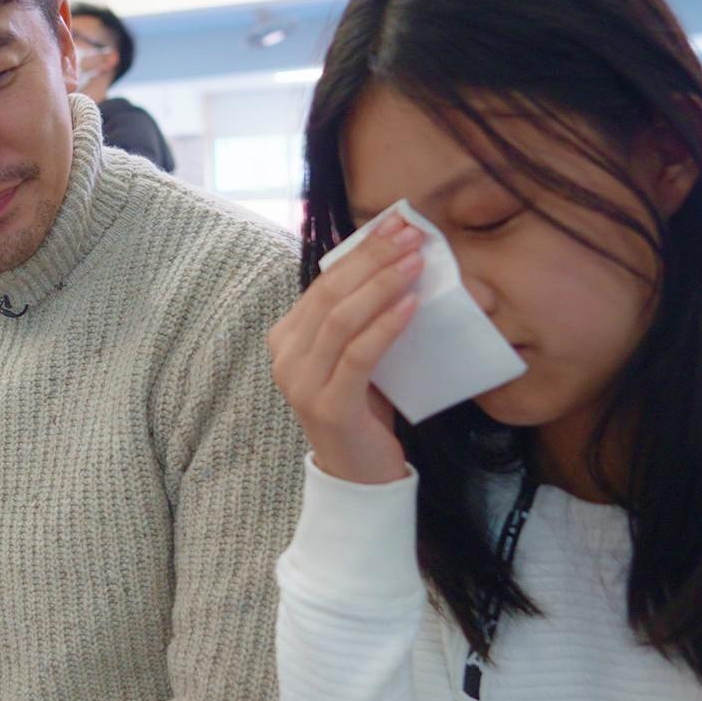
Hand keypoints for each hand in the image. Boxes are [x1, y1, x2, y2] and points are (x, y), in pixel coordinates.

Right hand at [267, 215, 425, 484]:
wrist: (359, 477)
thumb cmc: (364, 409)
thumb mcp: (357, 355)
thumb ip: (363, 316)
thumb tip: (400, 261)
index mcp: (287, 338)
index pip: (324, 281)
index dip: (361, 249)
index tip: (397, 223)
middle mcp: (285, 357)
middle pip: (331, 293)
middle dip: (374, 258)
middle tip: (412, 236)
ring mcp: (300, 382)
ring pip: (341, 318)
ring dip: (382, 284)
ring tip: (416, 263)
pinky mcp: (327, 405)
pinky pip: (358, 354)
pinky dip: (386, 325)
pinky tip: (411, 305)